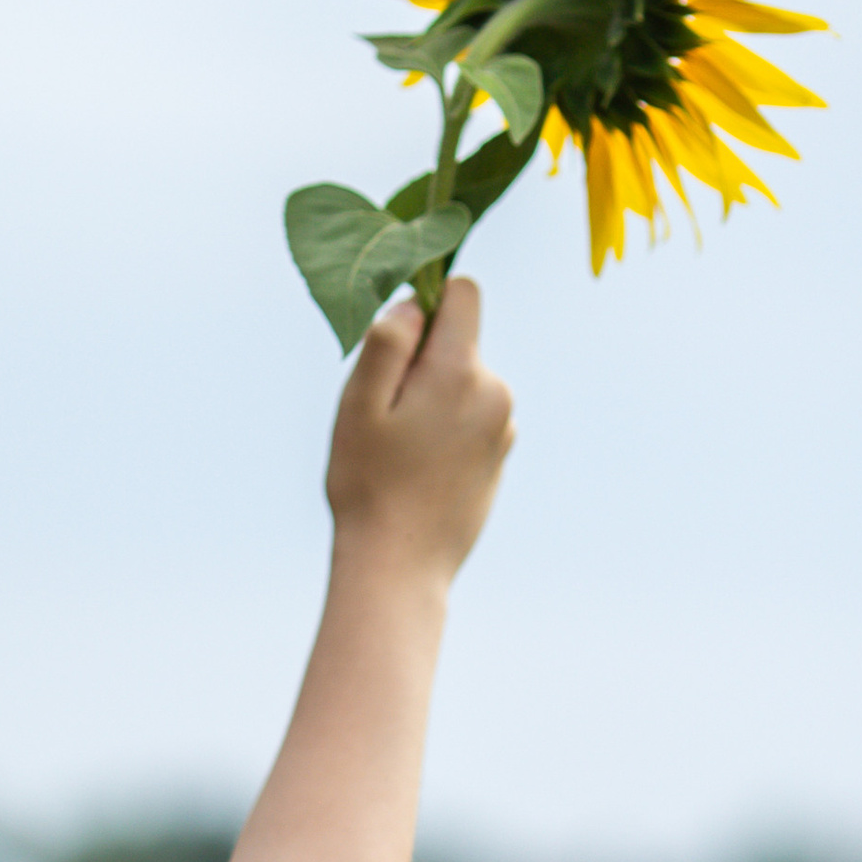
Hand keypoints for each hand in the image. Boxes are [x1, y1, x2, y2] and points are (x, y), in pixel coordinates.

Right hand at [323, 276, 513, 583]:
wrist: (399, 568)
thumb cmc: (369, 487)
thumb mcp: (359, 406)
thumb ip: (388, 343)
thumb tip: (412, 304)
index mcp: (460, 371)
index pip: (464, 293)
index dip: (426, 302)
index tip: (396, 345)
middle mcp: (495, 392)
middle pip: (459, 344)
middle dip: (422, 364)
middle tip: (386, 417)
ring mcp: (503, 427)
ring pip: (464, 384)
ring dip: (433, 401)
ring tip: (400, 451)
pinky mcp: (500, 457)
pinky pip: (471, 419)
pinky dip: (446, 431)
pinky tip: (419, 472)